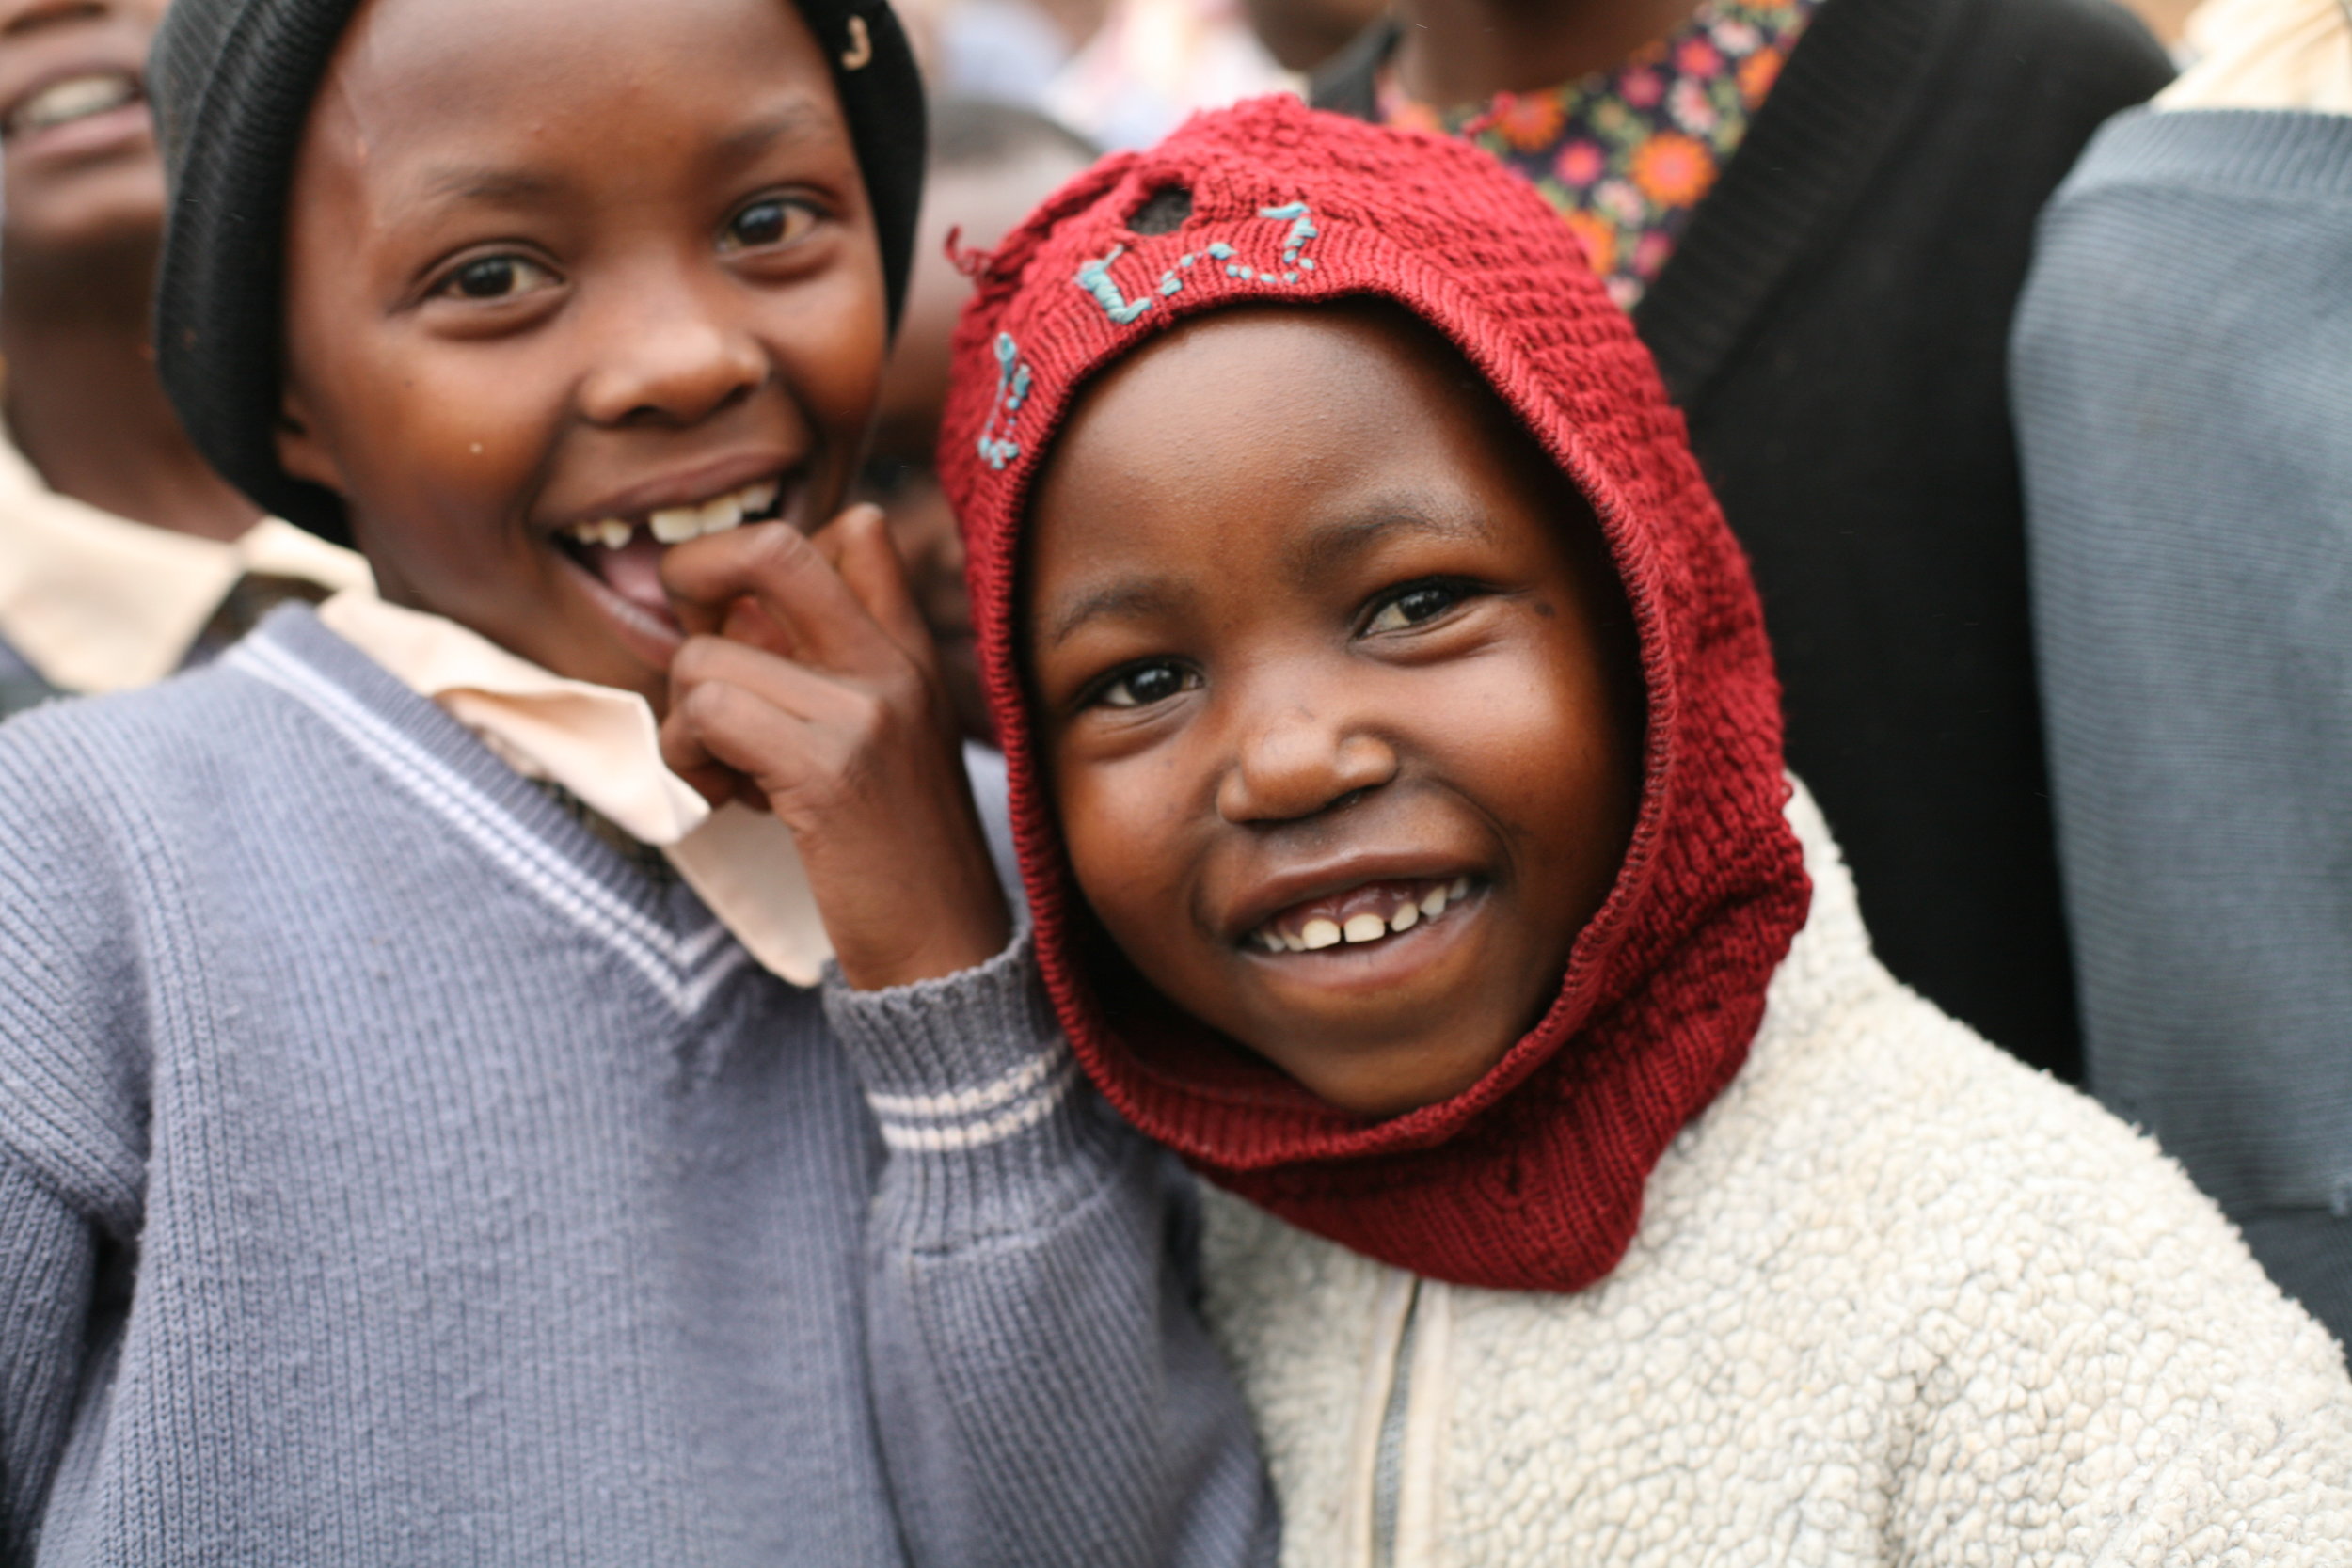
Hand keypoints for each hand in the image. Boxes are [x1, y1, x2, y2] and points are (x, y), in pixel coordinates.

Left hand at [659, 504, 1010, 989]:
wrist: (947, 954)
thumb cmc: (895, 856)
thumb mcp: (884, 742)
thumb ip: (826, 674)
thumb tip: (720, 625)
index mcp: (912, 653)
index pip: (855, 529)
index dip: (768, 559)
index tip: (749, 627)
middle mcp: (896, 665)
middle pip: (772, 547)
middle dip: (695, 578)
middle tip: (695, 653)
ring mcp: (867, 712)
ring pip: (706, 656)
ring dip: (685, 723)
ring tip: (730, 775)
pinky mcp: (830, 768)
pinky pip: (706, 717)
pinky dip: (689, 762)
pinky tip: (731, 799)